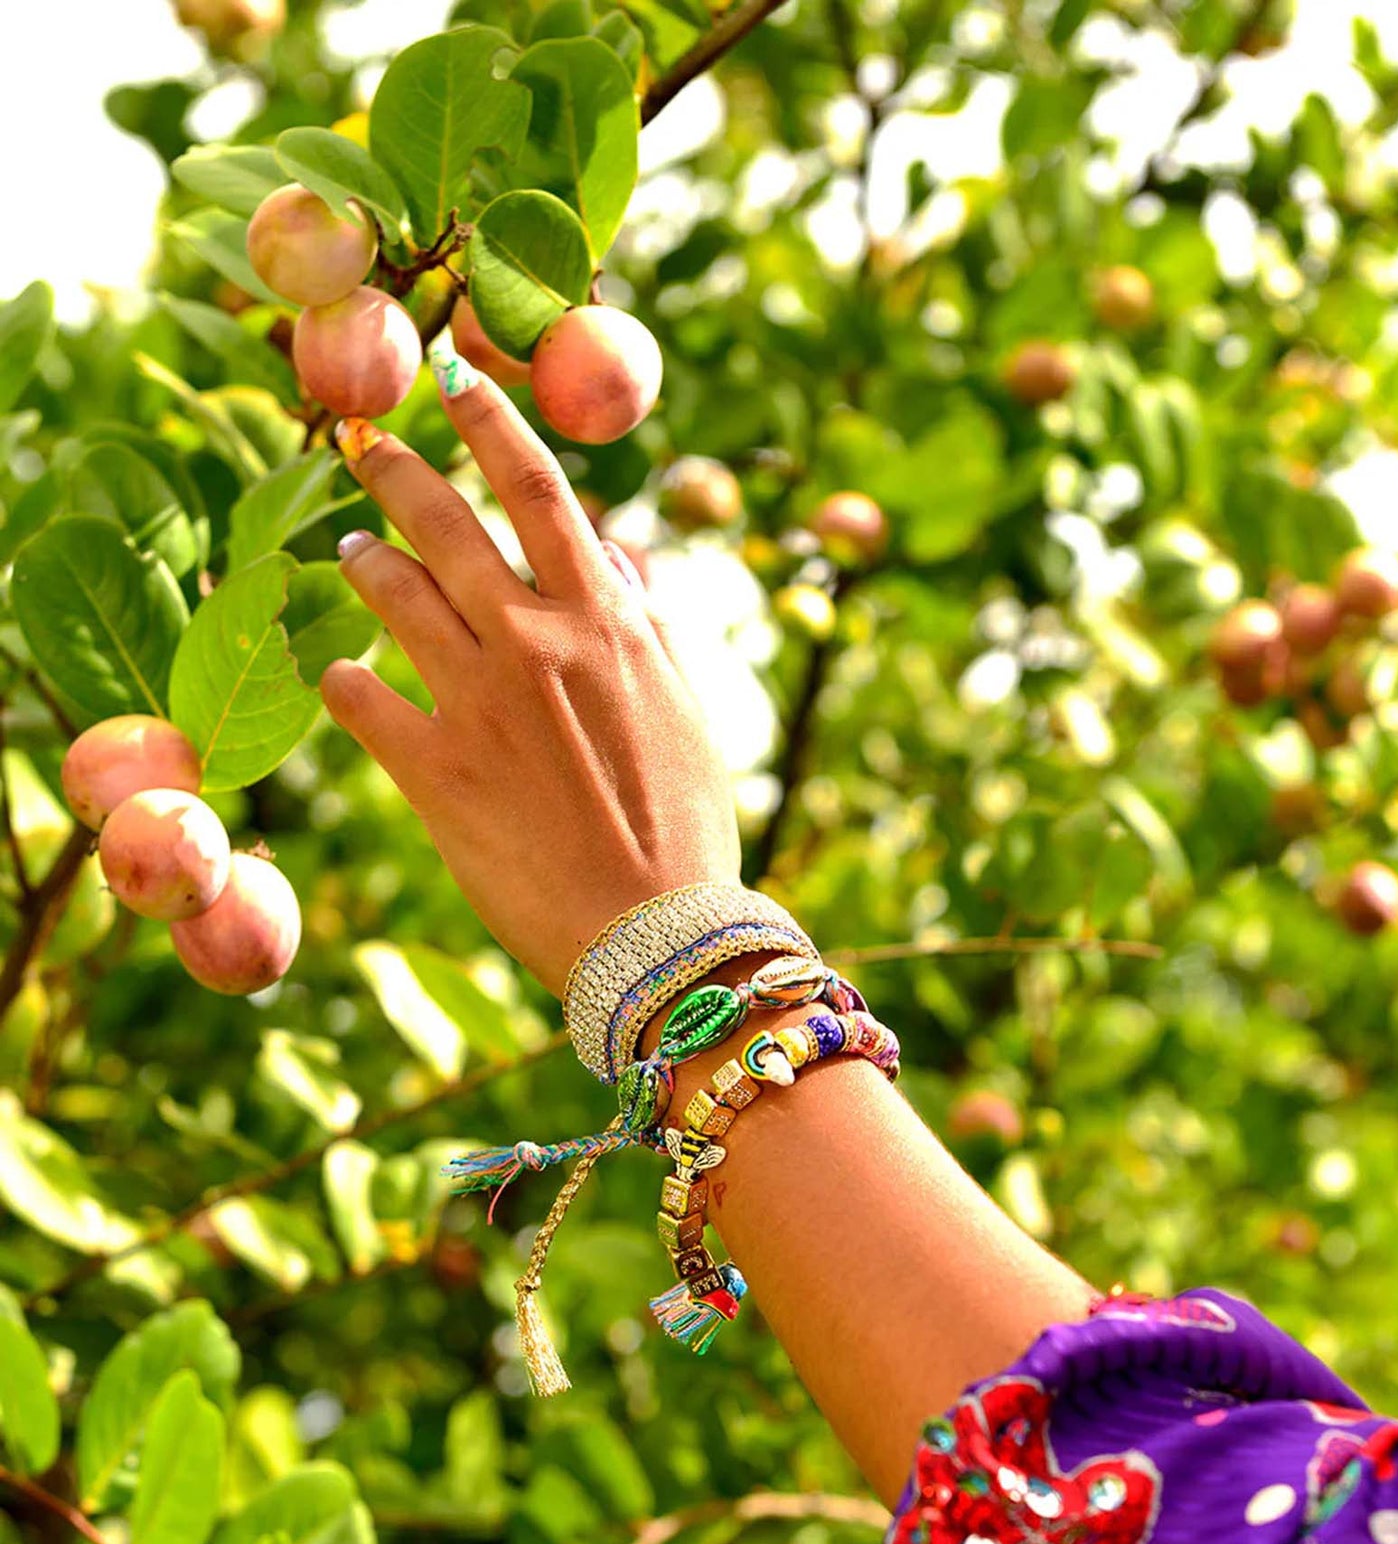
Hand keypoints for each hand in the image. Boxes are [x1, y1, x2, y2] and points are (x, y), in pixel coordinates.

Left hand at [319, 354, 741, 995]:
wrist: (660, 937)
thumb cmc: (686, 827)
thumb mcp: (687, 707)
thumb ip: (647, 623)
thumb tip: (623, 557)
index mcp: (607, 618)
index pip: (537, 487)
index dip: (489, 421)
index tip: (451, 378)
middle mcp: (538, 639)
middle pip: (448, 522)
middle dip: (396, 470)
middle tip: (361, 442)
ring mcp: (481, 701)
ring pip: (395, 595)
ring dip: (364, 563)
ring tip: (349, 555)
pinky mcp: (437, 772)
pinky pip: (362, 698)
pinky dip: (342, 678)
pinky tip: (336, 675)